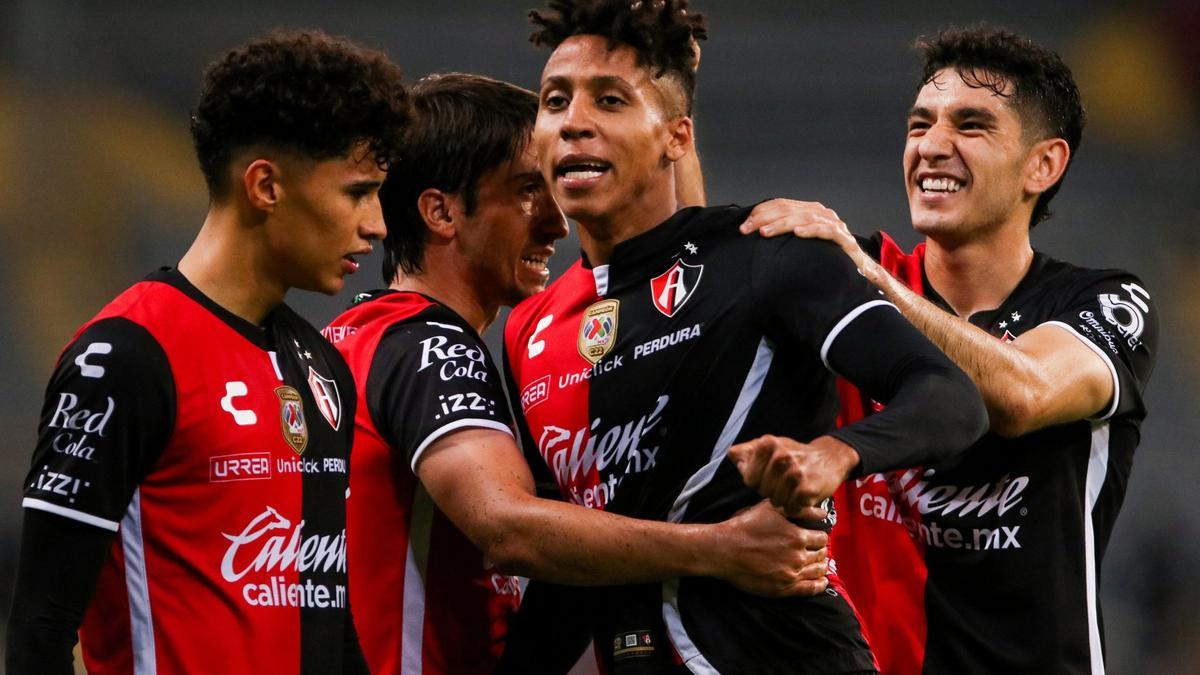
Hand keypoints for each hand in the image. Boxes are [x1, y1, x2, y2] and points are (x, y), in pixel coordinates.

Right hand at [711, 500, 828, 597]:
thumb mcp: (771, 509)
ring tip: (818, 564)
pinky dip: (819, 585)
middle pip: (821, 555)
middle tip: (816, 551)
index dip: (820, 538)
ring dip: (820, 566)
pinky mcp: (783, 589)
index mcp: (797, 536)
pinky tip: (821, 582)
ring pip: (817, 571)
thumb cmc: (745, 527)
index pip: (822, 539)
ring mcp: (791, 575)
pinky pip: (809, 589)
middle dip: (820, 552)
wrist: (725, 550)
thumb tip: (822, 513)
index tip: (816, 538)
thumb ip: (799, 510)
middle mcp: (798, 556)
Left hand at [727, 435, 858, 516]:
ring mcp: (794, 473)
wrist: (830, 458)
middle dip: (771, 491)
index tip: (770, 475)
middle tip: (785, 482)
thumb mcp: (772, 445)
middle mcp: (780, 456)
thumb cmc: (795, 454)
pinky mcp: (807, 489)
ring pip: (775, 501)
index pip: (748, 478)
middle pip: (762, 491)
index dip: (758, 481)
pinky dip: (796, 508)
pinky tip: (803, 497)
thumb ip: (748, 451)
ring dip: (784, 500)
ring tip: (794, 489)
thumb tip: (732, 455)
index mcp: (768, 443)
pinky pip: (790, 509)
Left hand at [739, 199, 881, 283]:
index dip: (761, 213)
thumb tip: (756, 237)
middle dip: (765, 219)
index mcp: (809, 212)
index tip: (744, 227)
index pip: (781, 205)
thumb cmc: (824, 258)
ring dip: (782, 224)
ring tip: (765, 232)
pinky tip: (798, 233)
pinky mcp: (843, 238)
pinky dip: (811, 230)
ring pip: (804, 218)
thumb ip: (784, 237)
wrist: (856, 271)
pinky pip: (826, 230)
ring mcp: (833, 224)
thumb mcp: (800, 246)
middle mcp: (821, 214)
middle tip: (747, 229)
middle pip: (789, 209)